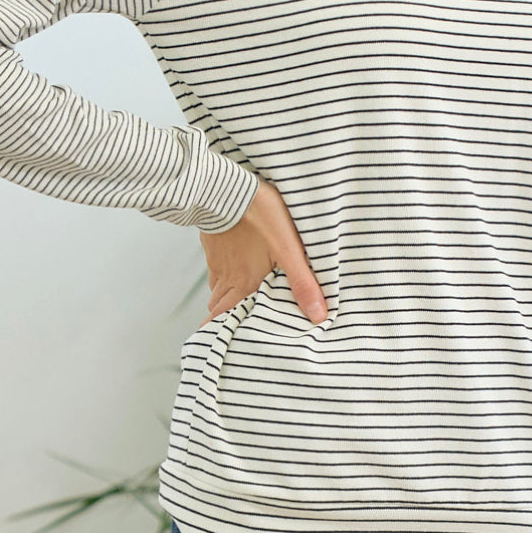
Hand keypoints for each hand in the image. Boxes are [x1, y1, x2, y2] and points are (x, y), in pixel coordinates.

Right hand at [197, 179, 327, 327]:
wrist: (227, 186)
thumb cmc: (259, 215)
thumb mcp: (288, 249)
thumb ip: (302, 282)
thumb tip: (318, 315)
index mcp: (244, 283)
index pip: (224, 318)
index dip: (219, 333)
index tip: (220, 345)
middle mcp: (227, 276)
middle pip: (217, 307)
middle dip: (222, 320)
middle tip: (229, 330)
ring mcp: (217, 258)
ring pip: (216, 288)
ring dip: (222, 299)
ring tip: (232, 305)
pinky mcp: (213, 241)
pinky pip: (215, 267)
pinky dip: (221, 275)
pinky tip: (232, 268)